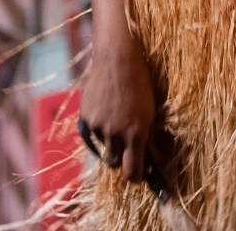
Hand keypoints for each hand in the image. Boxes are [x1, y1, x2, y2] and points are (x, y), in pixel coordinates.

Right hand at [79, 35, 155, 182]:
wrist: (117, 59)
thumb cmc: (140, 83)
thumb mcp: (150, 112)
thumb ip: (146, 137)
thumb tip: (150, 159)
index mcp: (136, 134)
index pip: (132, 173)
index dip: (134, 176)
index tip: (136, 173)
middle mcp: (116, 134)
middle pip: (114, 164)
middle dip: (120, 158)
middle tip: (125, 147)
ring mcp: (99, 126)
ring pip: (103, 147)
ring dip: (109, 140)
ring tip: (115, 118)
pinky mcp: (85, 117)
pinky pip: (90, 135)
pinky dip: (97, 130)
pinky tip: (104, 115)